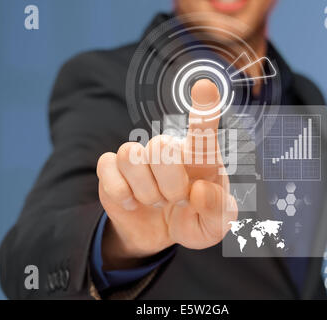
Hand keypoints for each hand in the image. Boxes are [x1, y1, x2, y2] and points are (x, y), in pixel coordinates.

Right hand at [96, 79, 237, 269]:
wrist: (158, 234)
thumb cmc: (191, 220)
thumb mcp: (213, 227)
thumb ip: (218, 212)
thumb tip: (199, 190)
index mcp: (199, 159)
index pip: (203, 130)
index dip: (204, 109)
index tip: (205, 87)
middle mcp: (169, 150)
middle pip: (161, 146)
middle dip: (170, 186)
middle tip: (177, 200)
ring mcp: (139, 157)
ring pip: (131, 155)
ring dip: (145, 191)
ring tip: (156, 201)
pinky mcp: (112, 168)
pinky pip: (107, 168)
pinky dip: (121, 194)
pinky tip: (131, 203)